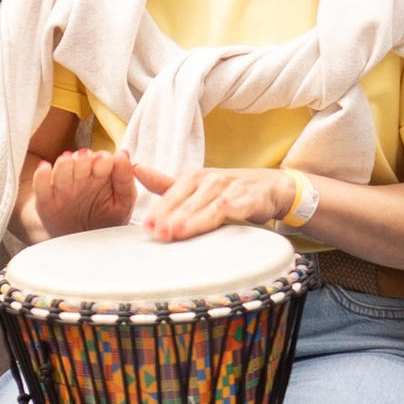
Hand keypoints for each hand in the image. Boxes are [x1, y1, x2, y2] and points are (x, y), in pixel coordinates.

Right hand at [25, 147, 144, 239]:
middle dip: (83, 160)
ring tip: (68, 161)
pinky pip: (40, 186)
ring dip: (64, 165)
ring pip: (61, 170)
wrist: (85, 245)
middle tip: (87, 159)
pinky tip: (44, 168)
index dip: (103, 159)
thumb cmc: (106, 221)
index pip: (101, 160)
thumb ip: (125, 179)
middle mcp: (80, 177)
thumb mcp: (123, 201)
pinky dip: (41, 177)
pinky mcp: (45, 201)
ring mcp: (62, 188)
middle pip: (80, 162)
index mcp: (101, 174)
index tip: (106, 161)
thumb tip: (123, 154)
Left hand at [138, 161, 300, 241]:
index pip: (172, 196)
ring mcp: (233, 187)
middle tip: (160, 234)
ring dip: (196, 218)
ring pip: (211, 205)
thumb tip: (136, 169)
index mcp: (194, 177)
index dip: (160, 211)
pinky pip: (242, 202)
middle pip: (189, 203)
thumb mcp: (194, 186)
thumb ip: (165, 184)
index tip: (147, 227)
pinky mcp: (253, 196)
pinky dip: (233, 205)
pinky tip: (224, 209)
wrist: (268, 186)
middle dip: (173, 219)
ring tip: (180, 230)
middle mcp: (212, 180)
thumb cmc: (225, 189)